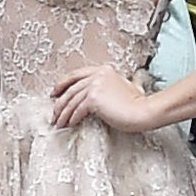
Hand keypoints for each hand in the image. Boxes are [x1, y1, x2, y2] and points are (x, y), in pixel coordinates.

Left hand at [50, 64, 166, 134]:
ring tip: (58, 123)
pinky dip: (72, 118)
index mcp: (103, 70)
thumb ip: (115, 84)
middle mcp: (97, 75)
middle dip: (59, 103)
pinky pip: (77, 110)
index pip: (76, 75)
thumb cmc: (136, 103)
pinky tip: (69, 125)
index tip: (55, 93)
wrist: (142, 111)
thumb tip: (107, 91)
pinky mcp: (93, 99)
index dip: (62, 84)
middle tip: (54, 113)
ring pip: (71, 101)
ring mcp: (94, 86)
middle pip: (70, 89)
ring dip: (63, 114)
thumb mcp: (126, 86)